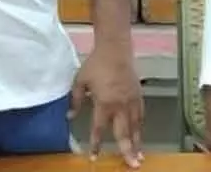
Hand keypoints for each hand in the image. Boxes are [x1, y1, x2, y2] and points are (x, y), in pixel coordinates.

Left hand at [69, 45, 143, 167]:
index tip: (94, 156)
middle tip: (133, 165)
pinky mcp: (139, 95)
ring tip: (140, 157)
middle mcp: (120, 105)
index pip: (99, 128)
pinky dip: (141, 127)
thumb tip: (69, 116)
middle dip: (127, 150)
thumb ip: (75, 100)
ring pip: (136, 127)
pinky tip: (141, 135)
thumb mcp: (80, 81)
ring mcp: (131, 101)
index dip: (96, 144)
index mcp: (104, 103)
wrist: (115, 49)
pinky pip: (141, 115)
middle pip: (124, 133)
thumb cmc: (96, 64)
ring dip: (137, 143)